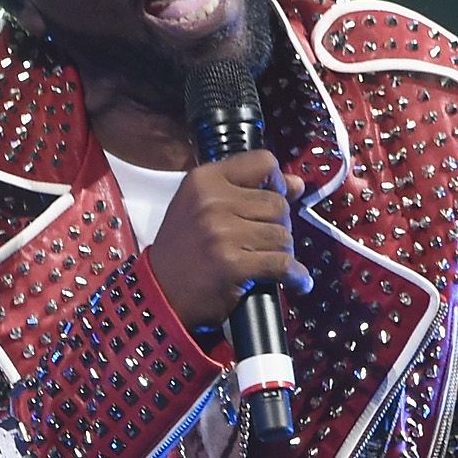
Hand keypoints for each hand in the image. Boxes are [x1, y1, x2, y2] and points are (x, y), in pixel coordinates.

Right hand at [142, 150, 310, 327]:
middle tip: (263, 242)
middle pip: (278, 203)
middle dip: (279, 225)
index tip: (276, 197)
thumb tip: (297, 184)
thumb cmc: (183, 252)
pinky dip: (295, 275)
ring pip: (283, 235)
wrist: (160, 295)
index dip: (277, 182)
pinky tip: (294, 280)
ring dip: (283, 252)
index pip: (262, 163)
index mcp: (203, 181)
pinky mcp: (233, 264)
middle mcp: (211, 202)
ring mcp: (222, 233)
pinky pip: (283, 264)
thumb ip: (248, 190)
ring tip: (267, 261)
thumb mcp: (202, 208)